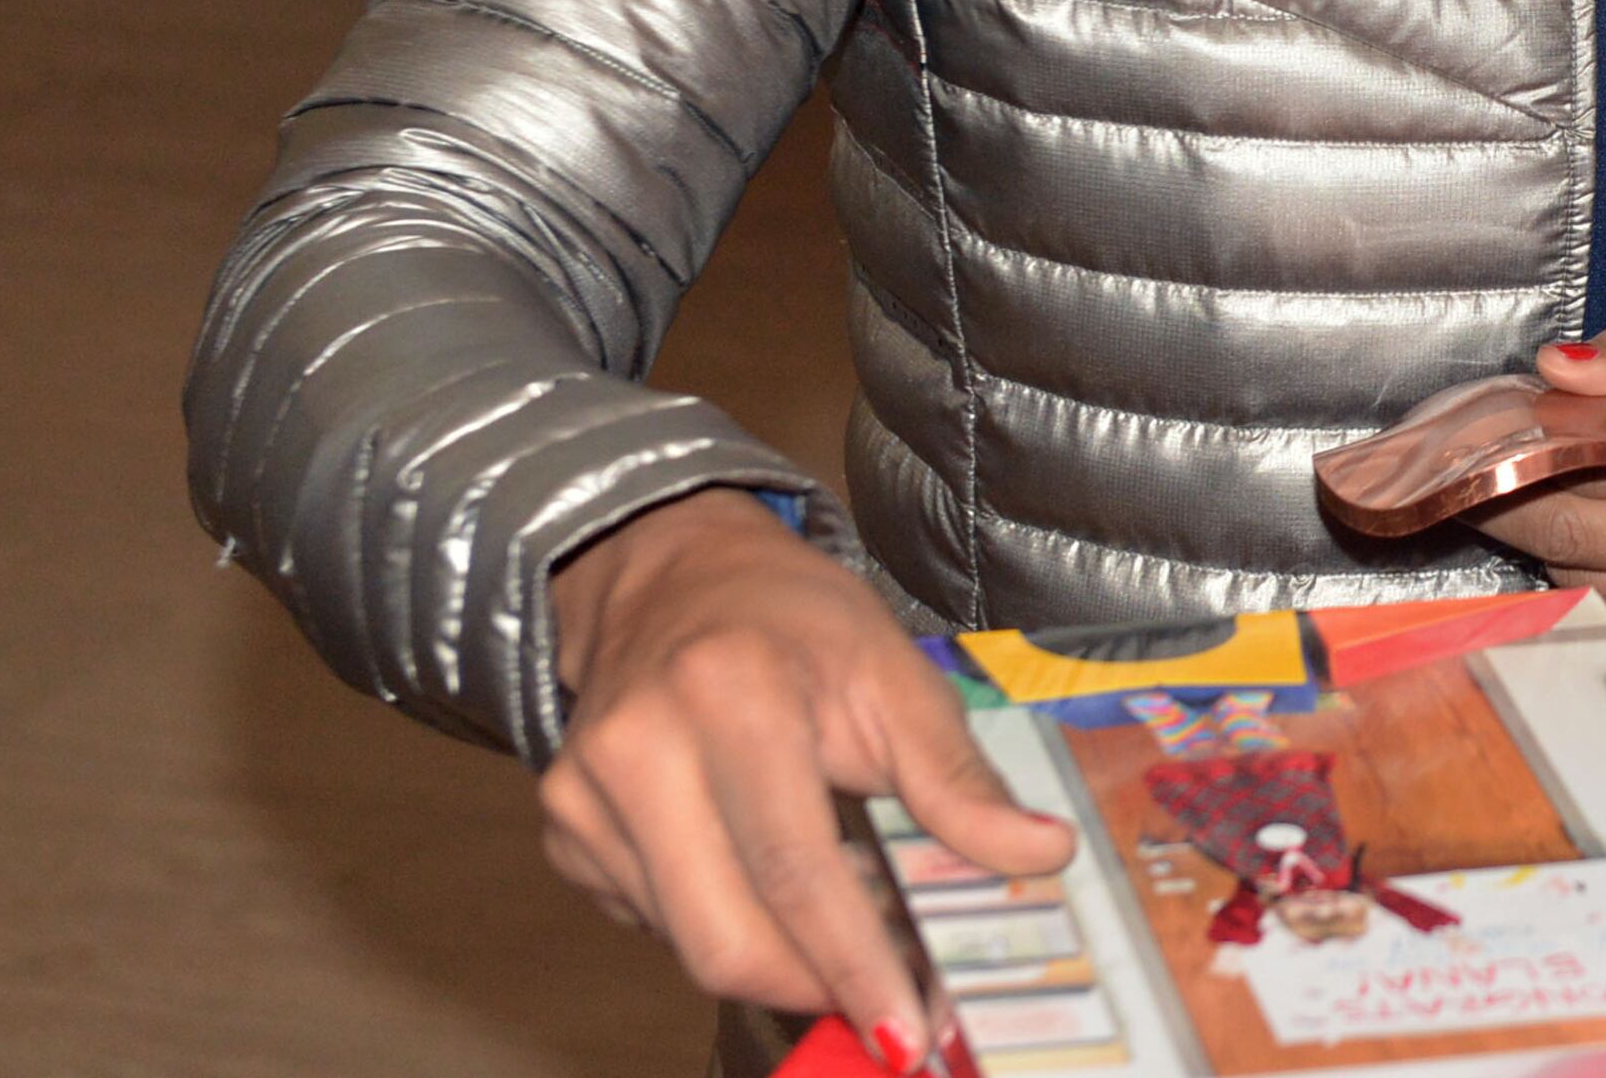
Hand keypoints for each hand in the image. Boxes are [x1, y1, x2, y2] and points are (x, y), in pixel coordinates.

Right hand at [541, 490, 1073, 1066]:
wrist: (670, 578)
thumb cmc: (793, 622)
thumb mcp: (894, 672)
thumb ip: (959, 777)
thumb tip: (1042, 854)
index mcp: (729, 694)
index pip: (795, 869)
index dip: (853, 963)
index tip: (904, 1028)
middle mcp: (638, 748)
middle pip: (725, 937)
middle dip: (814, 990)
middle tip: (886, 1009)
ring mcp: (582, 798)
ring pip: (688, 945)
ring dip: (775, 961)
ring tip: (837, 931)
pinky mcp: (563, 832)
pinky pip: (654, 923)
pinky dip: (722, 921)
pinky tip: (758, 878)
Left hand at [1461, 329, 1605, 675]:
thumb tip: (1557, 367)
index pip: (1598, 453)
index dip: (1528, 446)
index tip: (1490, 437)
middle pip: (1577, 526)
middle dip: (1514, 500)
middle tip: (1484, 478)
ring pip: (1588, 581)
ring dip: (1552, 547)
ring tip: (1549, 509)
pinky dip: (1595, 591)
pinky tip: (1602, 556)